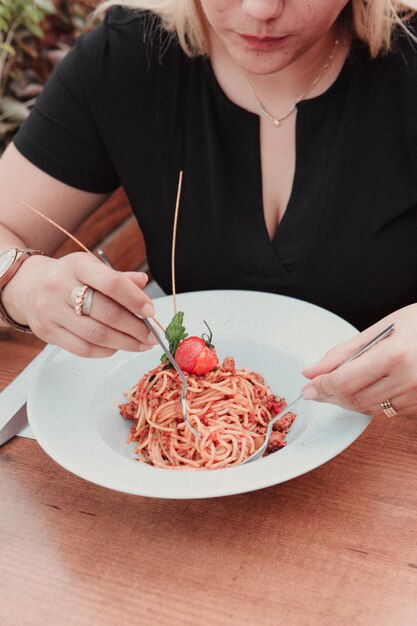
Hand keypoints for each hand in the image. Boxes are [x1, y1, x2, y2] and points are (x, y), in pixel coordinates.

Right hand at [2, 251, 158, 357]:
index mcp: (77, 265)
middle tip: (151, 336)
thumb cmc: (70, 278)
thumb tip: (143, 283)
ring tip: (141, 345)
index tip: (151, 312)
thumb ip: (118, 278)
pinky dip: (105, 351)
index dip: (134, 299)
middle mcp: (60, 286)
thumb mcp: (91, 268)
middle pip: (105, 313)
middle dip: (135, 328)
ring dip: (124, 343)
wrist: (28, 287)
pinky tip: (117, 347)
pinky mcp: (47, 332)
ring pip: (95, 335)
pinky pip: (82, 348)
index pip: (111, 283)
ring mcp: (51, 311)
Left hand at [301, 304, 416, 416]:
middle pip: (355, 399)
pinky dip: (373, 402)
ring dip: (351, 400)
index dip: (322, 386)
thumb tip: (312, 371)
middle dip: (333, 394)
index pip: (345, 382)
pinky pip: (388, 412)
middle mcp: (409, 380)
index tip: (309, 386)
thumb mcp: (381, 329)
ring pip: (370, 409)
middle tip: (318, 387)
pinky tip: (371, 387)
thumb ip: (343, 353)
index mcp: (395, 355)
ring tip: (345, 383)